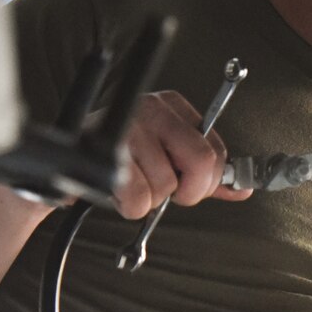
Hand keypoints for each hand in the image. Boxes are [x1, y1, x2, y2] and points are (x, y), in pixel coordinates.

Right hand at [113, 90, 251, 219]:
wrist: (69, 163)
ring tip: (130, 183)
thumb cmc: (123, 160)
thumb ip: (206, 174)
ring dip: (149, 199)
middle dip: (187, 192)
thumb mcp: (168, 158)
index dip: (206, 181)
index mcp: (173, 106)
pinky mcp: (107, 152)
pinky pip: (138, 197)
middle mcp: (153, 109)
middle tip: (165, 191)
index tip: (188, 187)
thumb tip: (242, 188)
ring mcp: (129, 127)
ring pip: (165, 185)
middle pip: (200, 162)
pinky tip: (118, 190)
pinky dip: (130, 206)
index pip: (215, 150)